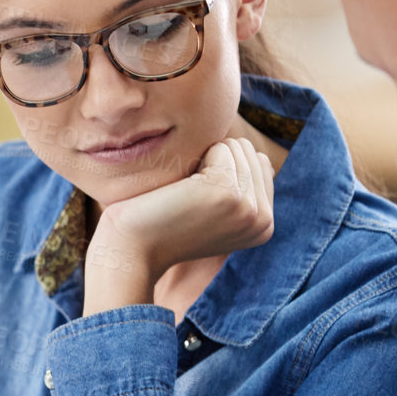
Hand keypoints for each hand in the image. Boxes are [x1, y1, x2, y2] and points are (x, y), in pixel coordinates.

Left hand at [83, 137, 273, 314]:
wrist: (132, 248)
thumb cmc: (164, 222)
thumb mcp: (214, 211)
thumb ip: (242, 189)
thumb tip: (260, 157)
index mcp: (264, 224)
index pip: (260, 163)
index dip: (222, 168)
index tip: (200, 200)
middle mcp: (263, 220)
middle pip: (249, 151)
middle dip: (215, 161)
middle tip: (189, 197)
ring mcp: (249, 208)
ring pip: (236, 147)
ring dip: (203, 161)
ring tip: (185, 195)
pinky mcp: (229, 194)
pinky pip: (220, 147)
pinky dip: (194, 159)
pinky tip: (180, 191)